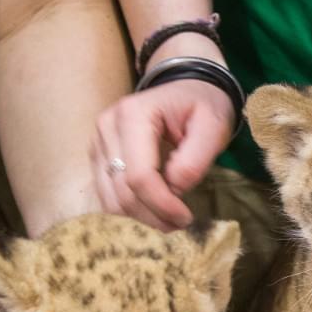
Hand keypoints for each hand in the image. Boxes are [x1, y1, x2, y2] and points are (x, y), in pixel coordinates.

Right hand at [91, 78, 233, 229]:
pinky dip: (130, 208)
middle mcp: (107, 127)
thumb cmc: (202, 104)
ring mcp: (98, 142)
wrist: (186, 88)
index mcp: (133, 115)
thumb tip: (175, 189)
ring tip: (169, 217)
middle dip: (152, 215)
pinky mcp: (98, 156)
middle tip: (181, 222)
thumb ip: (196, 158)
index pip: (139, 175)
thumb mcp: (213, 125)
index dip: (162, 204)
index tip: (185, 218)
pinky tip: (154, 206)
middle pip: (122, 191)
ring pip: (110, 198)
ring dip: (140, 216)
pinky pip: (107, 194)